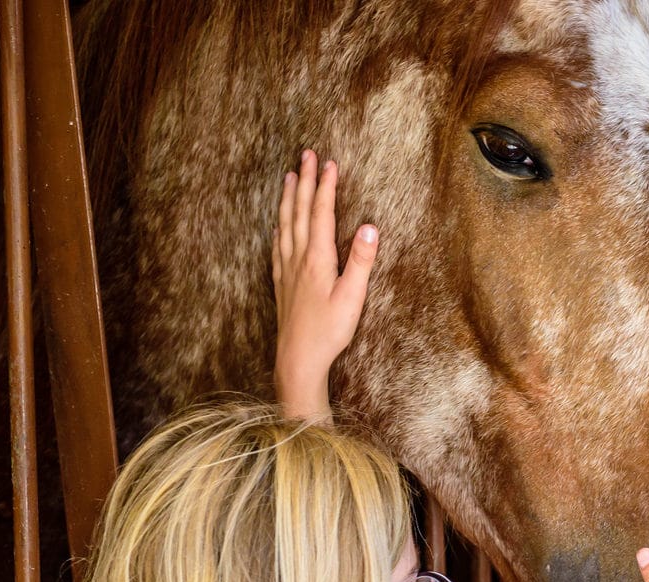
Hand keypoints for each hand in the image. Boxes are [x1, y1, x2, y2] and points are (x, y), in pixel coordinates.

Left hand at [272, 149, 377, 419]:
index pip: (321, 214)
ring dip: (289, 198)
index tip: (329, 162)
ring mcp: (286, 270)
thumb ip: (361, 261)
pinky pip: (277, 244)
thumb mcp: (353, 297)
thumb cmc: (329, 331)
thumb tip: (371, 227)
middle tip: (305, 155)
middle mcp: (298, 259)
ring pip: (285, 224)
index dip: (325, 186)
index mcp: (318, 259)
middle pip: (300, 212)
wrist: (297, 358)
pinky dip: (279, 226)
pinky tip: (279, 222)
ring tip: (289, 177)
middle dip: (304, 181)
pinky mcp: (281, 283)